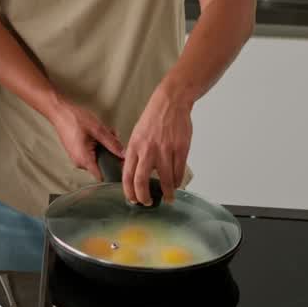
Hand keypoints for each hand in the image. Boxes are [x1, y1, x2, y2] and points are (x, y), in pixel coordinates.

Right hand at [46, 97, 123, 181]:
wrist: (59, 112)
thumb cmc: (74, 119)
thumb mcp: (98, 129)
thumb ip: (112, 143)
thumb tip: (124, 154)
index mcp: (84, 159)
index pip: (104, 177)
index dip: (115, 172)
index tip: (123, 163)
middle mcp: (80, 162)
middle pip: (103, 166)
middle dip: (111, 153)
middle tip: (113, 138)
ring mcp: (77, 158)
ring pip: (99, 157)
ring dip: (105, 147)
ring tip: (105, 132)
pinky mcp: (77, 152)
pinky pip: (92, 153)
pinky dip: (98, 145)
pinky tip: (98, 134)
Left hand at [123, 84, 193, 204]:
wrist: (170, 103)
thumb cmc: (153, 119)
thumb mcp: (136, 134)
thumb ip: (134, 153)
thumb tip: (132, 171)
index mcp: (134, 147)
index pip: (127, 175)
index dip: (129, 191)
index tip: (133, 200)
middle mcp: (147, 150)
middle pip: (142, 181)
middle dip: (144, 197)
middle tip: (148, 203)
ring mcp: (165, 150)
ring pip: (165, 180)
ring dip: (167, 193)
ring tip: (168, 198)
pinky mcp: (180, 149)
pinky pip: (178, 171)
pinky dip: (177, 182)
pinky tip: (176, 184)